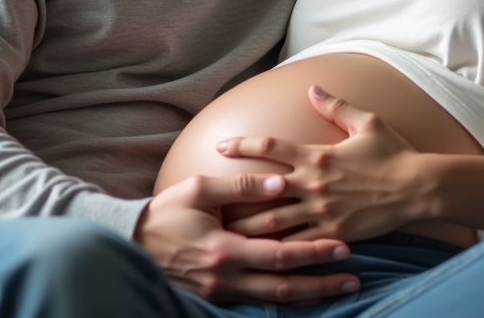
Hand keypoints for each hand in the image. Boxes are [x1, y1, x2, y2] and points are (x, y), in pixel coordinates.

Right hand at [135, 171, 358, 302]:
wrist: (130, 244)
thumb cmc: (164, 213)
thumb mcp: (197, 190)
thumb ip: (240, 186)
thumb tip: (281, 179)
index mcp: (223, 249)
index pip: (279, 255)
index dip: (313, 253)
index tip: (343, 247)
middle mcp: (226, 277)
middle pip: (284, 288)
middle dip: (321, 283)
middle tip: (353, 277)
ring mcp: (221, 292)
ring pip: (274, 301)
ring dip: (309, 295)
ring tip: (338, 289)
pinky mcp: (217, 297)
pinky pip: (258, 304)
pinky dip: (285, 301)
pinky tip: (305, 295)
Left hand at [217, 86, 424, 242]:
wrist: (419, 188)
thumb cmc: (394, 153)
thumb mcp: (366, 122)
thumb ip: (335, 106)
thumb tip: (312, 87)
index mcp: (317, 154)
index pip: (271, 146)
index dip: (243, 145)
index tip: (221, 146)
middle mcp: (314, 182)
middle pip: (262, 188)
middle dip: (234, 193)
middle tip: (209, 199)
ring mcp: (322, 210)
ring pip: (274, 221)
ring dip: (247, 226)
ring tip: (224, 233)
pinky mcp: (334, 232)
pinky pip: (300, 243)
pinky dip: (279, 249)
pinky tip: (261, 256)